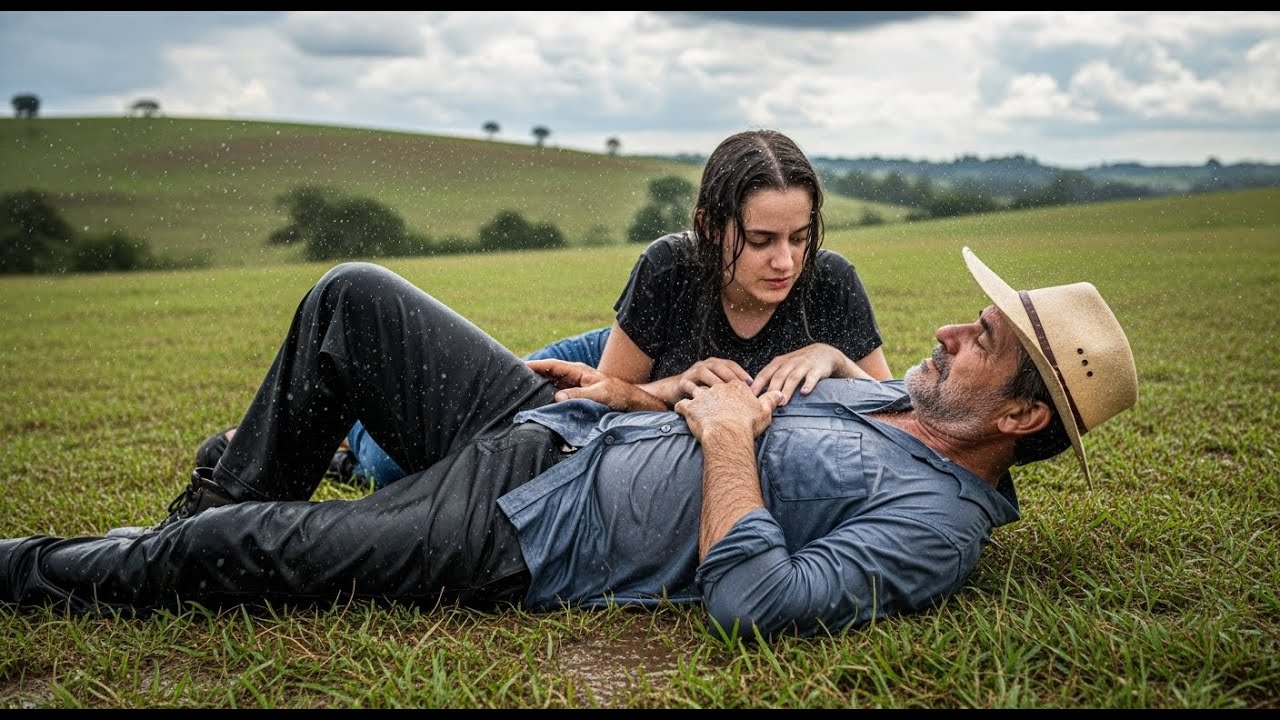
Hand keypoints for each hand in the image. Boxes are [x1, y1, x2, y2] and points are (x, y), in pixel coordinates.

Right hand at [526, 358, 664, 411]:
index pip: (552, 365)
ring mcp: (573, 388)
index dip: (535, 365)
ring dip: (537, 390)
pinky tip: (536, 406)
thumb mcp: (599, 394)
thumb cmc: (618, 394)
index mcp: (577, 371)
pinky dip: (546, 400)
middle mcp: (572, 377)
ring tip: (518, 394)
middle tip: (512, 380)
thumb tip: (557, 397)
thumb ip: (579, 395)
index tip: (518, 365)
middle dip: (531, 376)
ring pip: (550, 387)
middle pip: (547, 375)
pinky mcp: (574, 398)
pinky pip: (556, 398)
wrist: (631, 403)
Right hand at [674, 357, 752, 400]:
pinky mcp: (685, 380)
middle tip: (743, 389)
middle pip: (722, 366)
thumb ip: (726, 387)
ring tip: (730, 392)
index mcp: (714, 364)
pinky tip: (712, 397)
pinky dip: (705, 387)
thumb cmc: (697, 393)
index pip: (731, 365)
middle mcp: (705, 364)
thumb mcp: (714, 388)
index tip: (752, 384)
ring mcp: (694, 370)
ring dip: (720, 381)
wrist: (671, 393)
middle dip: (734, 376)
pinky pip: (696, 381)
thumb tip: (746, 395)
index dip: (742, 373)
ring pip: (709, 370)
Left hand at [674, 380, 782, 440]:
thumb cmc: (747, 424)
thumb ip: (771, 400)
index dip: (727, 385)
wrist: (728, 435)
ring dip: (689, 388)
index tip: (726, 391)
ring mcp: (702, 396)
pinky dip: (679, 406)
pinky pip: (681, 404)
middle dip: (707, 382)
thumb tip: (780, 394)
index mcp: (734, 387)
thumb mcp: (764, 411)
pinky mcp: (691, 408)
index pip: (729, 380)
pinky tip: (679, 409)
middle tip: (705, 388)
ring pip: (692, 387)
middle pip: (710, 380)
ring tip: (687, 391)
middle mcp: (717, 388)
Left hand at [752, 343, 868, 403]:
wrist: (824, 353)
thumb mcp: (783, 366)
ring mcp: (803, 365)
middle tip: (765, 404)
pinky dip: (808, 385)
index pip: (764, 374)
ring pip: (793, 378)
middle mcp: (790, 363)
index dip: (757, 386)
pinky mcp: (817, 369)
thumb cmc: (799, 363)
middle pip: (778, 377)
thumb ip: (770, 378)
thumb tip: (754, 395)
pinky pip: (812, 377)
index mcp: (778, 363)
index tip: (749, 397)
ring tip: (782, 402)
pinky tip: (804, 393)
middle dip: (771, 390)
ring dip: (787, 390)